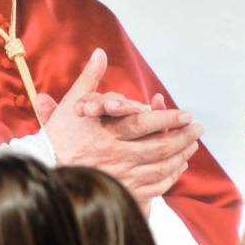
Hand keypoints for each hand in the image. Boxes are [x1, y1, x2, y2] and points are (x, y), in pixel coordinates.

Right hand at [39, 49, 202, 214]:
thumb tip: (100, 52)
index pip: (145, 124)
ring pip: (160, 168)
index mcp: (107, 133)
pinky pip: (155, 187)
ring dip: (181, 156)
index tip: (186, 115)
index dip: (169, 119)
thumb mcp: (72, 102)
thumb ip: (90, 77)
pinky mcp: (123, 192)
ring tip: (192, 146)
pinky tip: (177, 167)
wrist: (47, 167)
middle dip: (184, 137)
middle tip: (198, 129)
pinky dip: (170, 176)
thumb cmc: (60, 134)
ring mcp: (121, 176)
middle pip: (159, 147)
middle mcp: (116, 155)